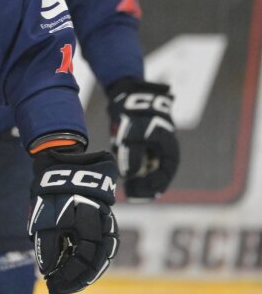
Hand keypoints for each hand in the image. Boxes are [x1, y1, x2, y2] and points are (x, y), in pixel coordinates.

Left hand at [28, 147, 118, 293]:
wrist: (63, 160)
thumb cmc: (50, 187)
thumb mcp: (44, 214)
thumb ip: (49, 243)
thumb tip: (49, 270)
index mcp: (87, 220)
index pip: (84, 258)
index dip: (69, 277)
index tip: (53, 288)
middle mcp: (101, 221)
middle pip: (97, 259)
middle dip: (78, 278)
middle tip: (60, 289)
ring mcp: (105, 218)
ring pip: (103, 252)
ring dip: (87, 270)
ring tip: (70, 282)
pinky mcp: (103, 216)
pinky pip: (103, 242)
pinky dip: (92, 257)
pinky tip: (79, 265)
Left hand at [108, 79, 178, 198]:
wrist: (131, 96)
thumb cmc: (136, 117)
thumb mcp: (133, 137)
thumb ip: (132, 156)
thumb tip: (129, 175)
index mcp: (167, 149)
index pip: (165, 173)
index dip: (155, 185)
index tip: (145, 195)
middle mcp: (162, 149)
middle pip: (157, 173)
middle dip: (146, 185)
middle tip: (134, 197)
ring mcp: (153, 146)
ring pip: (148, 167)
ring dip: (140, 178)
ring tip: (129, 190)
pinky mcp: (142, 143)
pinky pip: (140, 159)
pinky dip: (134, 167)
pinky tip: (126, 175)